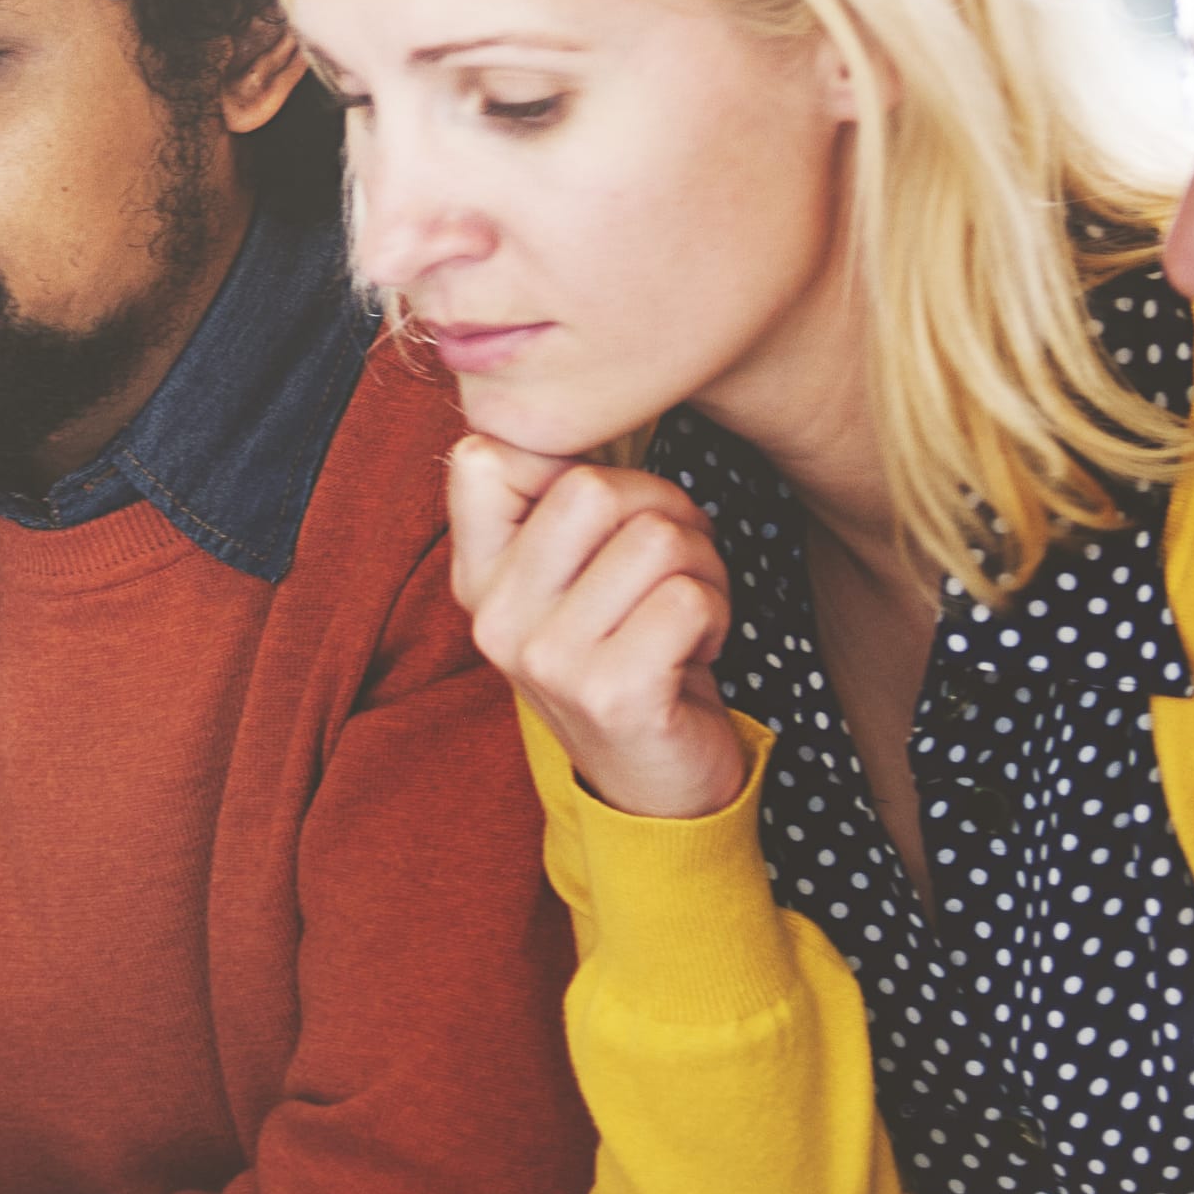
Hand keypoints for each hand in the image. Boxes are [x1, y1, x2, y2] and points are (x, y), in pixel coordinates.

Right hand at [446, 434, 749, 820]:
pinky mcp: (608, 692)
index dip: (568, 463)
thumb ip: (556, 507)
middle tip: (670, 566)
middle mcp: (494, 614)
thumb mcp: (568, 582)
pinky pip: (689, 598)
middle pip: (594, 486)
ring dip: (701, 570)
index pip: (483, 457)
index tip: (601, 518)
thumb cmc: (627, 655)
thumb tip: (581, 409)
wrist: (652, 784)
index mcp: (477, 576)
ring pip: (657, 537)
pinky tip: (695, 651)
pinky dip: (717, 616)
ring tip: (683, 613)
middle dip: (663, 512)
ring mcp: (545, 657)